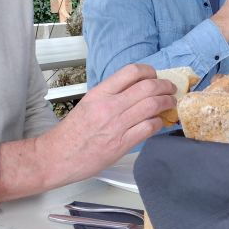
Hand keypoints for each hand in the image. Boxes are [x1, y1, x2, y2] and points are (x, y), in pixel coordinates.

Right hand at [0, 64, 175, 202]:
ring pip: (153, 105)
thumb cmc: (73, 132)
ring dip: (167, 103)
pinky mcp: (123, 143)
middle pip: (148, 87)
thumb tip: (137, 89)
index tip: (155, 76)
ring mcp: (117, 125)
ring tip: (170, 103)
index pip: (131, 72)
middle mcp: (110, 106)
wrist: (58, 156)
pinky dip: (160, 122)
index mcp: (100, 93)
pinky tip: (160, 122)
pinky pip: (150, 127)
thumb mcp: (89, 103)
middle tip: (170, 89)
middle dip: (165, 86)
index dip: (149, 71)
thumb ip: (112, 94)